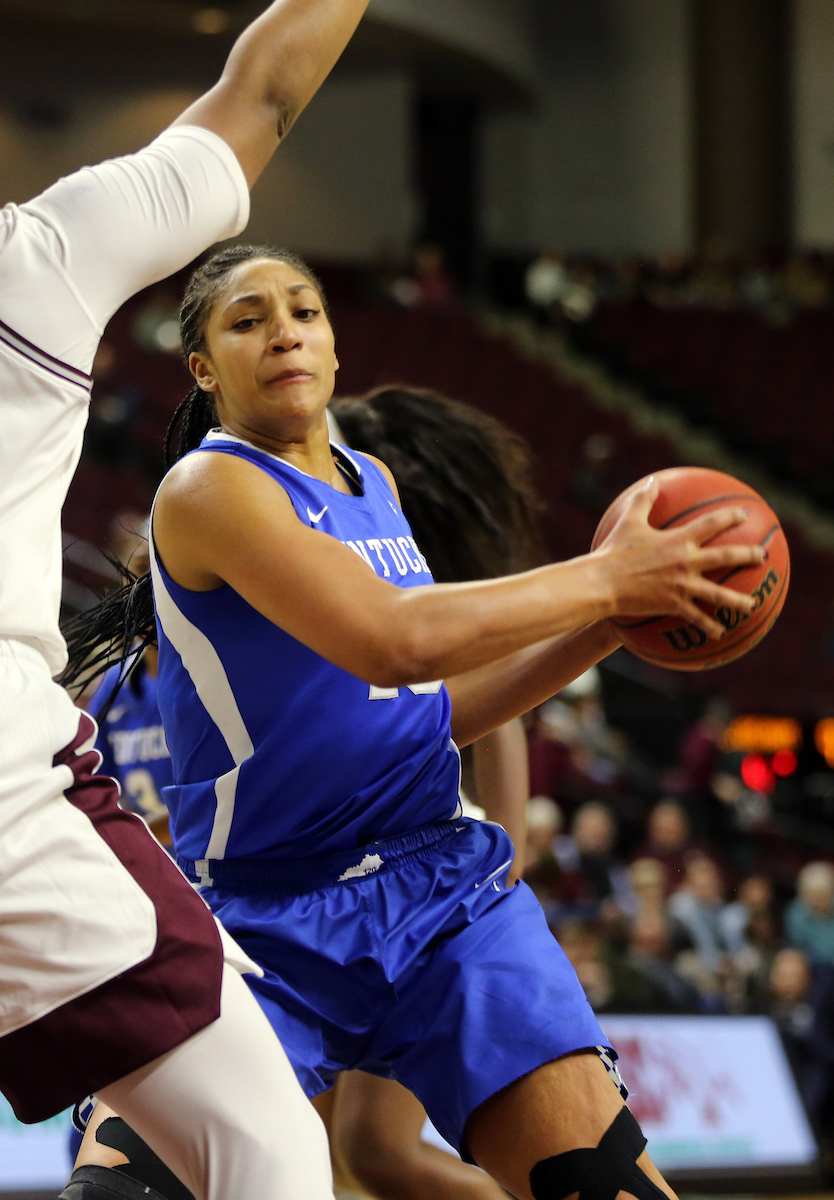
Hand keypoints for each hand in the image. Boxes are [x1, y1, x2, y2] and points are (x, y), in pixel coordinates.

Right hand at [594, 478, 764, 638]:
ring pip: (719, 594)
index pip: (712, 524)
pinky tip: (720, 633)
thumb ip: (643, 500)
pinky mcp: (674, 604)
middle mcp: (686, 561)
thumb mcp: (628, 521)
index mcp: (678, 539)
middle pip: (726, 556)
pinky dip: (709, 626)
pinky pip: (697, 617)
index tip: (745, 515)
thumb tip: (652, 482)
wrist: (603, 582)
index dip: (730, 517)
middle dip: (748, 555)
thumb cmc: (613, 550)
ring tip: (752, 605)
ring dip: (738, 601)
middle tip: (762, 557)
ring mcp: (683, 585)